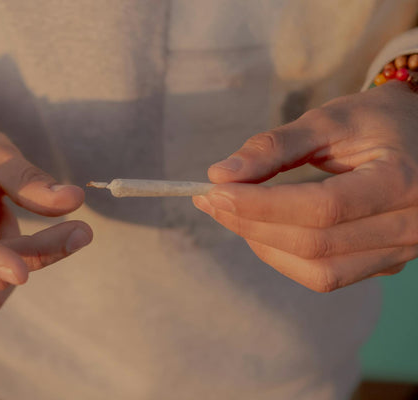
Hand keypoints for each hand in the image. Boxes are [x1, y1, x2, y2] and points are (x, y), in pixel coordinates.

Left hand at [193, 81, 417, 291]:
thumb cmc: (379, 121)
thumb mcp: (331, 119)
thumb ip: (274, 146)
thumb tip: (219, 174)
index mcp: (401, 181)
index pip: (321, 208)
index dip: (261, 205)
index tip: (214, 190)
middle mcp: (410, 226)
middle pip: (315, 244)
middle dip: (251, 224)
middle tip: (210, 201)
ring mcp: (401, 251)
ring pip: (319, 271)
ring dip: (264, 246)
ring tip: (231, 215)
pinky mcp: (386, 262)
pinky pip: (327, 275)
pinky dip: (285, 257)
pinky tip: (260, 230)